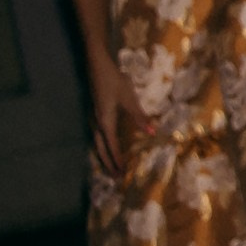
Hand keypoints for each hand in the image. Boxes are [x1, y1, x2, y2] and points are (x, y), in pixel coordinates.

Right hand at [86, 54, 150, 176]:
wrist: (97, 66)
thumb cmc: (114, 81)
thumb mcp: (129, 98)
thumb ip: (139, 116)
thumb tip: (151, 133)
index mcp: (105, 121)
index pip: (111, 146)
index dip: (117, 160)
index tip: (121, 173)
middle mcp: (97, 123)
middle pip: (101, 148)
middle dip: (108, 163)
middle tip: (115, 178)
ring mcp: (94, 118)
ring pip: (97, 143)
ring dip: (104, 156)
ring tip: (110, 168)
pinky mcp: (95, 113)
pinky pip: (97, 136)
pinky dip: (102, 146)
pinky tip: (106, 148)